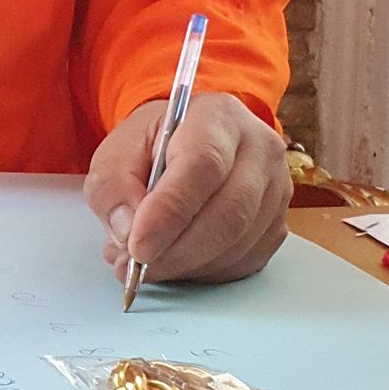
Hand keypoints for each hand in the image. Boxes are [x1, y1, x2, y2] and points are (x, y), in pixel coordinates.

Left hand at [84, 92, 289, 287]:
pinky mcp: (276, 225)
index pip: (203, 165)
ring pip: (236, 244)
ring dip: (185, 265)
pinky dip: (203, 271)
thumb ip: (112, 188)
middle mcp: (260, 150)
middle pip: (228, 212)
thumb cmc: (154, 147)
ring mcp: (276, 190)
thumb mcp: (117, 152)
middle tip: (136, 267)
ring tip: (146, 262)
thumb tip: (128, 231)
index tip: (138, 247)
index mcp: (218, 118)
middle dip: (176, 251)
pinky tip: (176, 260)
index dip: (170, 211)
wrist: (186, 147)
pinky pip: (243, 261)